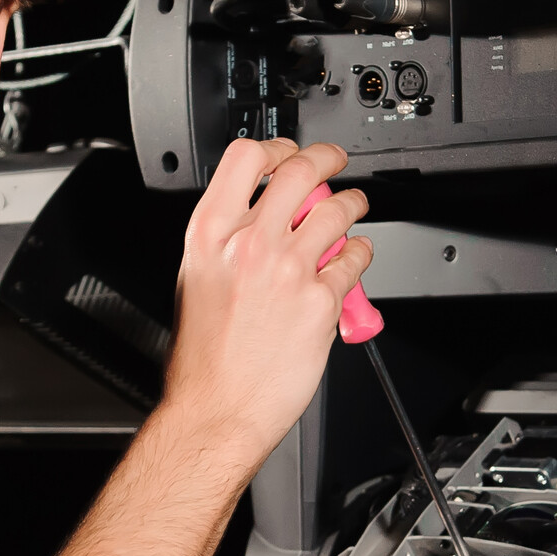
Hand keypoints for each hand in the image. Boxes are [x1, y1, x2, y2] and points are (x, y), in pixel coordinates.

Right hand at [160, 140, 372, 466]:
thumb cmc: (202, 358)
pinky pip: (355, 258)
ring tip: (352, 207)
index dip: (276, 146)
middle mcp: (250, 243)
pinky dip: (361, 250)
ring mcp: (289, 269)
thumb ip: (227, 240)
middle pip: (301, 170)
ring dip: (351, 202)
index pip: (247, 157)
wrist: (218, 409)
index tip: (288, 152)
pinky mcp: (321, 299)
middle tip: (335, 161)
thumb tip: (258, 215)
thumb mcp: (195, 278)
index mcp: (210, 233)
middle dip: (327, 157)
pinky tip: (356, 254)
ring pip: (337, 209)